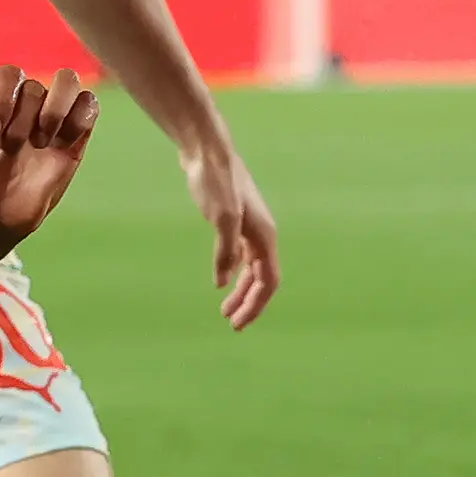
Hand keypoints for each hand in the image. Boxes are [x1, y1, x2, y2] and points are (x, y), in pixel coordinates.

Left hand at [0, 46, 97, 245]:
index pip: (6, 73)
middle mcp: (22, 103)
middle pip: (33, 85)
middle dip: (19, 120)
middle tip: (5, 151)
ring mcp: (49, 119)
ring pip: (68, 82)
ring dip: (53, 111)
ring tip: (39, 143)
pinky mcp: (72, 140)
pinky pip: (89, 106)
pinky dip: (80, 116)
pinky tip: (59, 142)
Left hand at [178, 134, 279, 328]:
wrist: (207, 151)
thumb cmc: (216, 181)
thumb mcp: (221, 217)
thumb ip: (225, 251)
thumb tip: (222, 282)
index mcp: (264, 236)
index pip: (268, 281)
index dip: (256, 305)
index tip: (238, 323)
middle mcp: (262, 234)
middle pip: (262, 279)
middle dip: (249, 303)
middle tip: (232, 325)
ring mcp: (249, 228)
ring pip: (252, 268)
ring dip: (241, 291)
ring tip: (225, 311)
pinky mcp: (235, 221)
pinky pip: (242, 256)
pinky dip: (235, 273)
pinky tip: (223, 282)